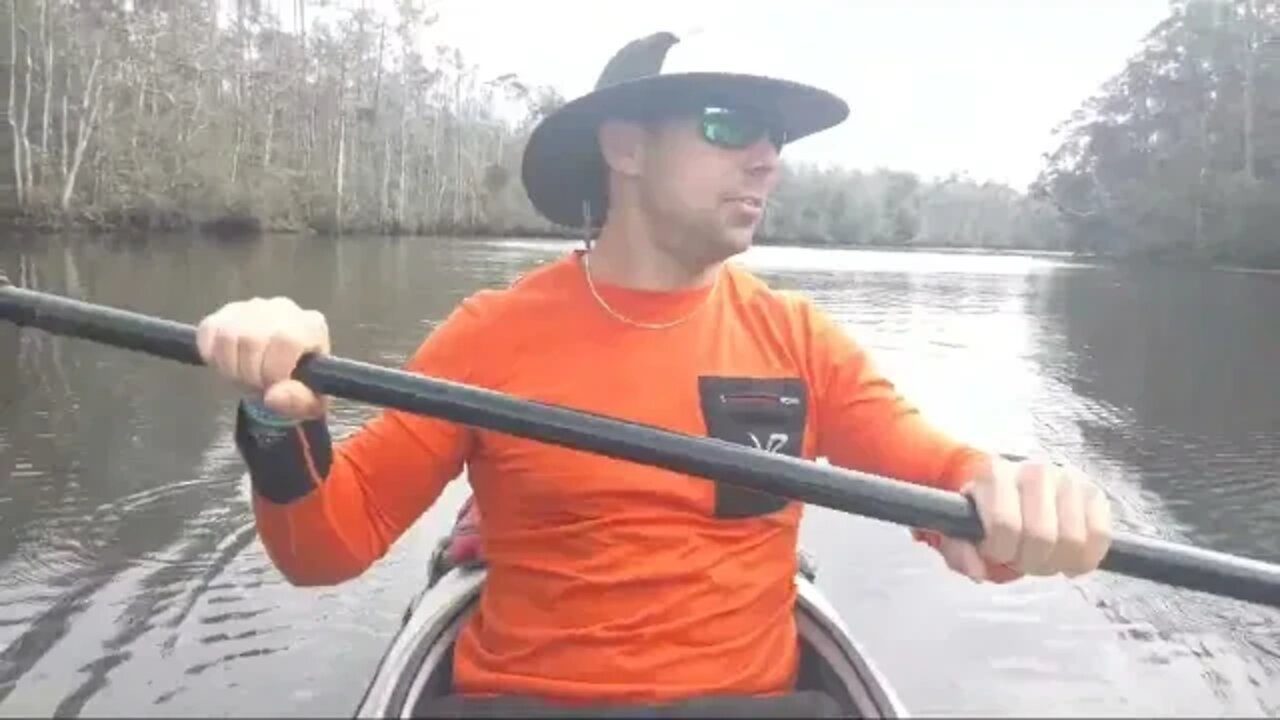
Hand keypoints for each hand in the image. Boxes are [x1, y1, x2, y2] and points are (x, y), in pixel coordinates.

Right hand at [196, 296, 330, 420]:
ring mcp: (253, 307)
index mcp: (311, 325)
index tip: (273, 386)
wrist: (289, 370)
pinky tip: (228, 365)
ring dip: (230, 367)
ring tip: (244, 378)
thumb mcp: (312, 401)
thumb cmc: (303, 384)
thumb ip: (300, 400)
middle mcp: (283, 308)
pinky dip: (212, 355)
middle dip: (250, 374)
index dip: (273, 370)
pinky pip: (209, 330)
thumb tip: (274, 395)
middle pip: (252, 339)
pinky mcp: (227, 312)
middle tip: (256, 387)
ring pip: (227, 335)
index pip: (286, 340)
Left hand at [937, 457, 1113, 581]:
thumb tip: (977, 571)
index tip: (995, 553)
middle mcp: (1035, 471)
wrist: (1009, 486)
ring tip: (1042, 558)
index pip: (1005, 525)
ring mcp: (1068, 480)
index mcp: (996, 474)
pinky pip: (1101, 536)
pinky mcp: (1094, 493)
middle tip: (1021, 560)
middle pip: (1042, 537)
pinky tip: (1068, 559)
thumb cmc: (984, 512)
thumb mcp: (960, 528)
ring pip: (1073, 540)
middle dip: (1029, 561)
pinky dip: (1085, 559)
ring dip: (1056, 563)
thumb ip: (959, 550)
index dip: (1000, 552)